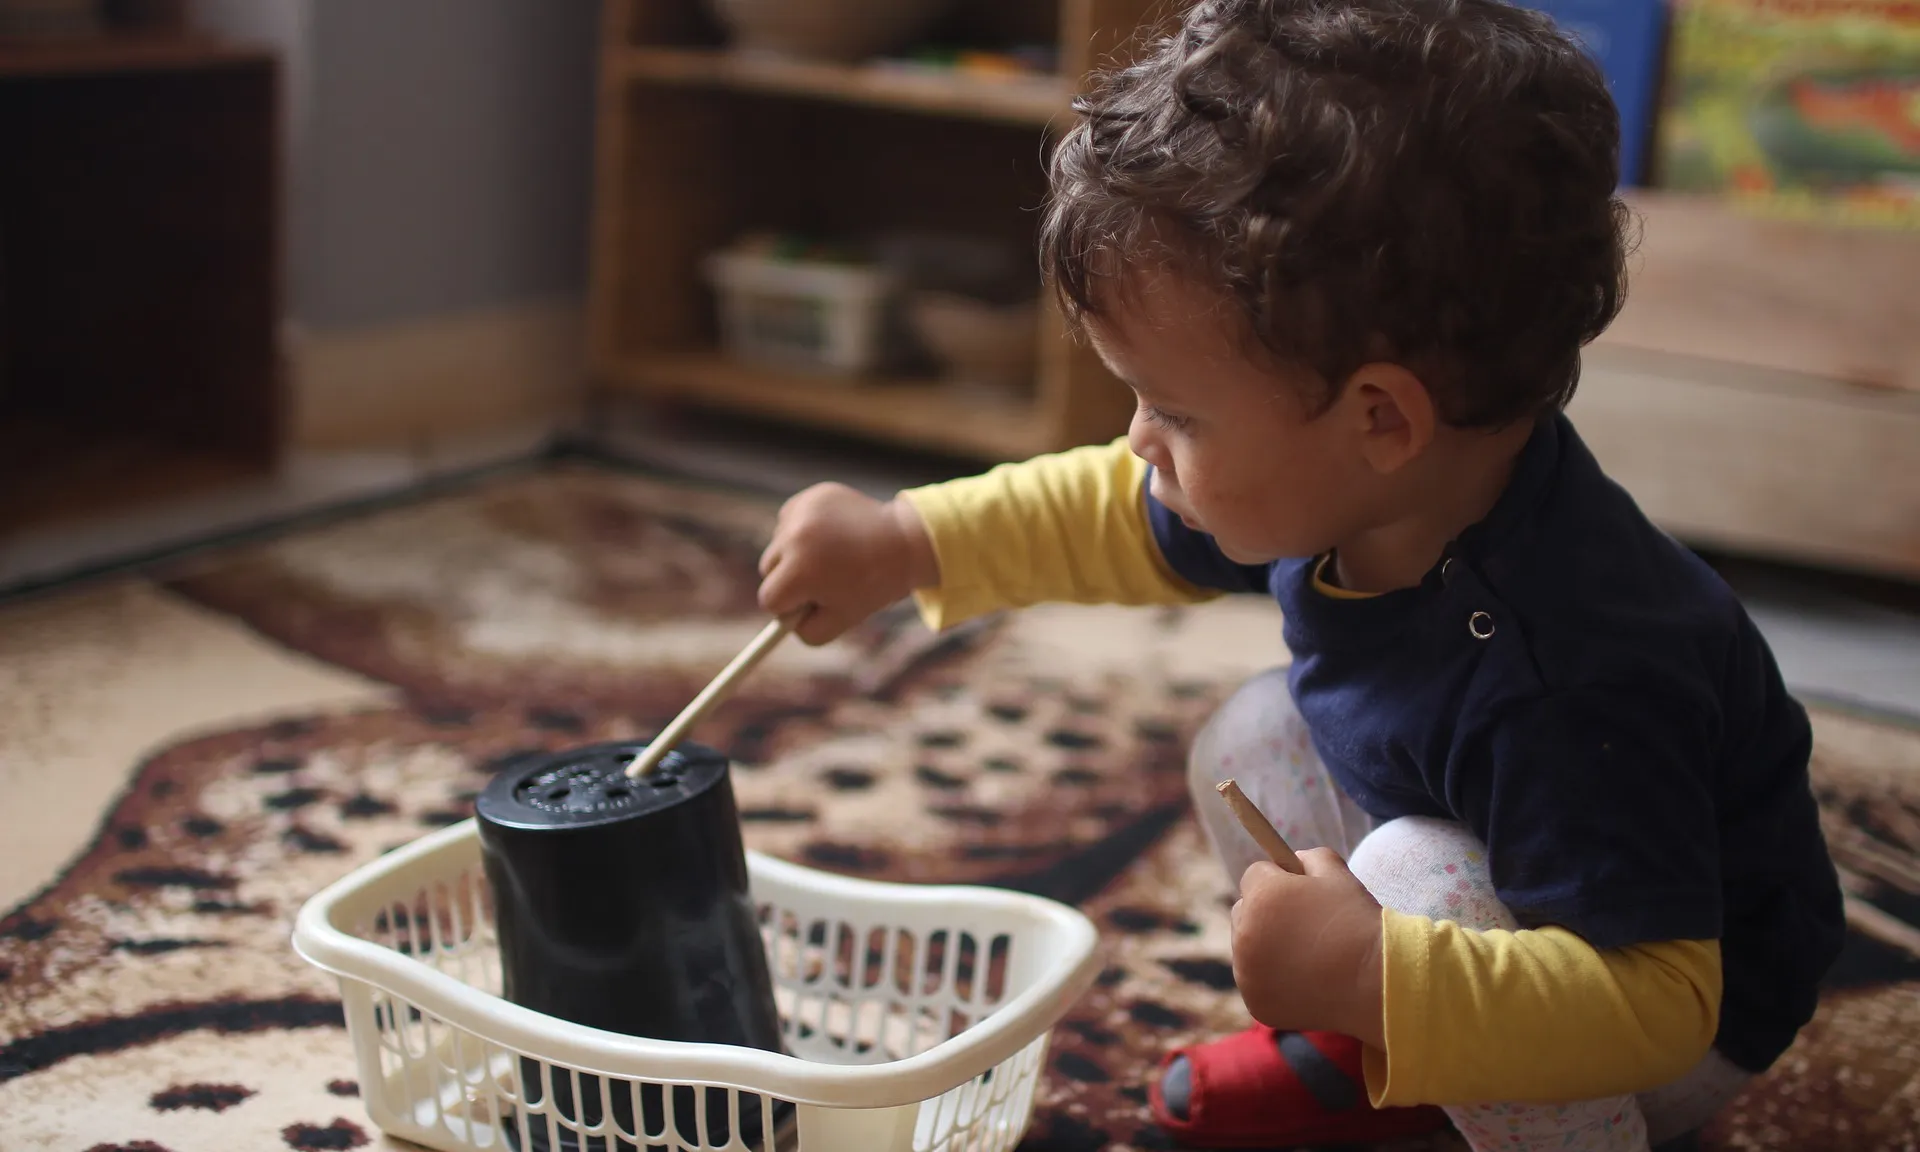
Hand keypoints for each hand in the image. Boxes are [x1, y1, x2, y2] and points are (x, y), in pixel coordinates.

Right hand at [758, 483, 938, 645]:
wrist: (902, 542)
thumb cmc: (872, 585)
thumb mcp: (840, 620)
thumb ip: (804, 630)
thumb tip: (779, 624)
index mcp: (800, 572)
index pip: (769, 599)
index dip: (790, 605)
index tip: (810, 601)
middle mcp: (794, 538)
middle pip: (768, 569)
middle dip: (790, 578)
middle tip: (824, 579)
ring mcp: (801, 512)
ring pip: (779, 543)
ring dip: (796, 552)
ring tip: (833, 555)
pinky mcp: (809, 496)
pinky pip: (790, 521)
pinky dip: (803, 530)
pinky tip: (831, 534)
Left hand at [1230, 848, 1385, 1047]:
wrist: (1377, 982)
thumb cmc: (1358, 922)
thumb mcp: (1337, 873)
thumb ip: (1308, 858)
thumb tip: (1291, 861)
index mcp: (1261, 896)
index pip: (1253, 875)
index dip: (1278, 880)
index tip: (1300, 893)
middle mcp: (1245, 934)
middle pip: (1243, 911)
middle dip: (1265, 912)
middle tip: (1303, 925)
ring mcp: (1247, 973)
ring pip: (1247, 948)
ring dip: (1265, 946)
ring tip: (1307, 954)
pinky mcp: (1255, 1002)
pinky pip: (1256, 981)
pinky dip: (1272, 980)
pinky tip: (1304, 979)